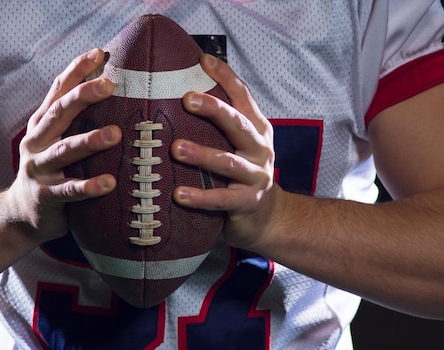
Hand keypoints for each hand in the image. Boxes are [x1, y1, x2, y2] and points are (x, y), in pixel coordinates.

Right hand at [7, 48, 121, 242]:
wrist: (22, 214)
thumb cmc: (50, 170)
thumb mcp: (56, 140)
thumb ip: (77, 120)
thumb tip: (112, 85)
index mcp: (42, 125)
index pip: (58, 91)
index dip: (76, 71)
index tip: (98, 53)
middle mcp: (37, 142)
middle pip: (59, 114)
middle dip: (83, 96)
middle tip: (110, 85)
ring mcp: (38, 169)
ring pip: (64, 151)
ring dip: (89, 141)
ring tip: (115, 134)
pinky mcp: (45, 197)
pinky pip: (68, 190)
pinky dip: (89, 186)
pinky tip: (109, 183)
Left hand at [172, 54, 276, 251]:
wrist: (268, 217)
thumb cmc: (242, 173)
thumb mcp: (238, 144)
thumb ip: (219, 123)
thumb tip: (179, 91)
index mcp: (256, 129)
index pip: (242, 96)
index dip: (225, 76)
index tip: (202, 59)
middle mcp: (259, 149)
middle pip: (237, 123)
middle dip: (214, 109)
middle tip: (187, 98)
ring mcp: (255, 177)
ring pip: (228, 163)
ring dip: (202, 155)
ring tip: (175, 149)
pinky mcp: (247, 203)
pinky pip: (221, 200)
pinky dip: (200, 197)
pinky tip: (178, 195)